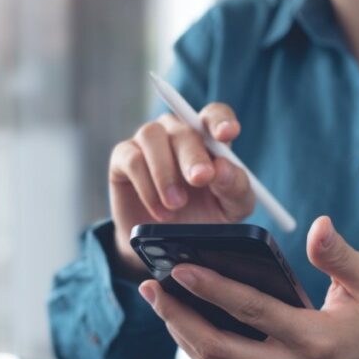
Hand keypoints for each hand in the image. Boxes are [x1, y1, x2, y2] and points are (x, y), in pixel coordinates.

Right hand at [109, 103, 254, 275]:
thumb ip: (235, 187)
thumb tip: (223, 168)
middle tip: (200, 179)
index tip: (226, 135)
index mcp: (208, 138)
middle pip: (183, 129)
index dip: (220, 120)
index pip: (214, 115)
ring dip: (165, 172)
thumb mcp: (231, 208)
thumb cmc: (204, 217)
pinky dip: (147, 187)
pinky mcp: (123, 158)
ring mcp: (148, 142)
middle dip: (193, 155)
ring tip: (176, 204)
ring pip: (152, 136)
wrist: (167, 244)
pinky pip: (132, 160)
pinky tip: (159, 211)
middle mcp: (176, 132)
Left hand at [137, 216, 358, 358]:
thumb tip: (317, 225)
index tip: (180, 268)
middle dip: (177, 317)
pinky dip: (199, 348)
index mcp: (315, 340)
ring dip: (182, 333)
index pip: (252, 312)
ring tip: (159, 301)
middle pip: (217, 348)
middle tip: (150, 287)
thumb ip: (338, 254)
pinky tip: (184, 322)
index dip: (213, 289)